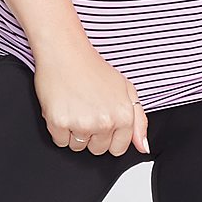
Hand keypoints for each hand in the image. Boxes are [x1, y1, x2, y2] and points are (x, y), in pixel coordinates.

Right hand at [32, 45, 149, 156]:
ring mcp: (81, 123)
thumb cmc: (93, 67)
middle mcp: (105, 122)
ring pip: (78, 147)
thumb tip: (143, 147)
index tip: (102, 119)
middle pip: (97, 149)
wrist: (65, 52)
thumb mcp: (125, 88)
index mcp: (123, 115)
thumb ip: (138, 120)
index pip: (118, 149)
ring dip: (75, 131)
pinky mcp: (59, 123)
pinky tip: (63, 107)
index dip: (109, 136)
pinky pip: (60, 142)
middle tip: (87, 108)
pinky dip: (59, 129)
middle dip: (92, 134)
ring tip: (75, 106)